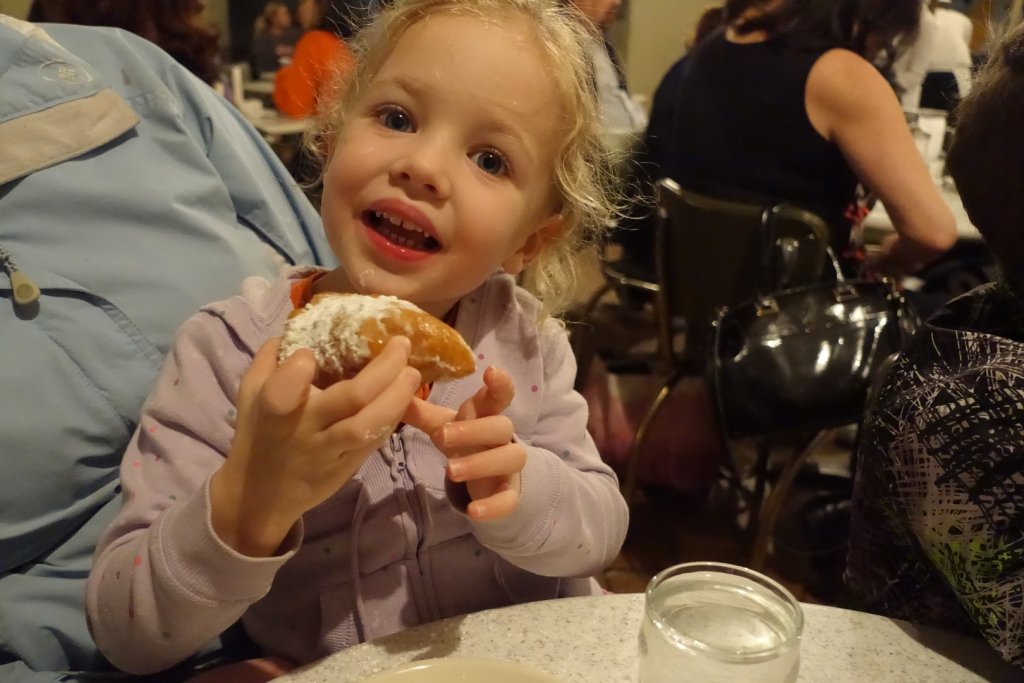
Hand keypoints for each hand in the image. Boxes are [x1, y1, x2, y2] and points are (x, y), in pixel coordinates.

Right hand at [211, 336, 421, 555]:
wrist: (260, 497)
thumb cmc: (257, 435)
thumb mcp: (249, 394)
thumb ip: (269, 358)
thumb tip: (298, 323)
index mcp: (273, 411)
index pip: (283, 392)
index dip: (298, 369)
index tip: (310, 354)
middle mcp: (304, 431)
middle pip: (349, 400)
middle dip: (382, 369)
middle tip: (402, 344)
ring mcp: (328, 453)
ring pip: (368, 425)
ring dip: (396, 397)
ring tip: (413, 374)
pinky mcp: (347, 468)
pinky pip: (374, 442)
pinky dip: (392, 419)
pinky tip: (405, 398)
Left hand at [404, 367, 525, 520]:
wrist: (491, 476)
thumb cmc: (466, 441)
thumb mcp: (444, 425)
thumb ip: (421, 411)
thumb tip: (391, 390)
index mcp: (487, 415)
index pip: (499, 395)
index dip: (500, 383)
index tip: (491, 371)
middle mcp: (502, 437)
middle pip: (501, 427)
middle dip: (474, 430)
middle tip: (443, 436)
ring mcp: (508, 466)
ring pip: (509, 458)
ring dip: (481, 464)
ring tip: (450, 471)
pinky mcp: (508, 493)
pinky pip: (508, 499)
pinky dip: (493, 506)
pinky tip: (472, 512)